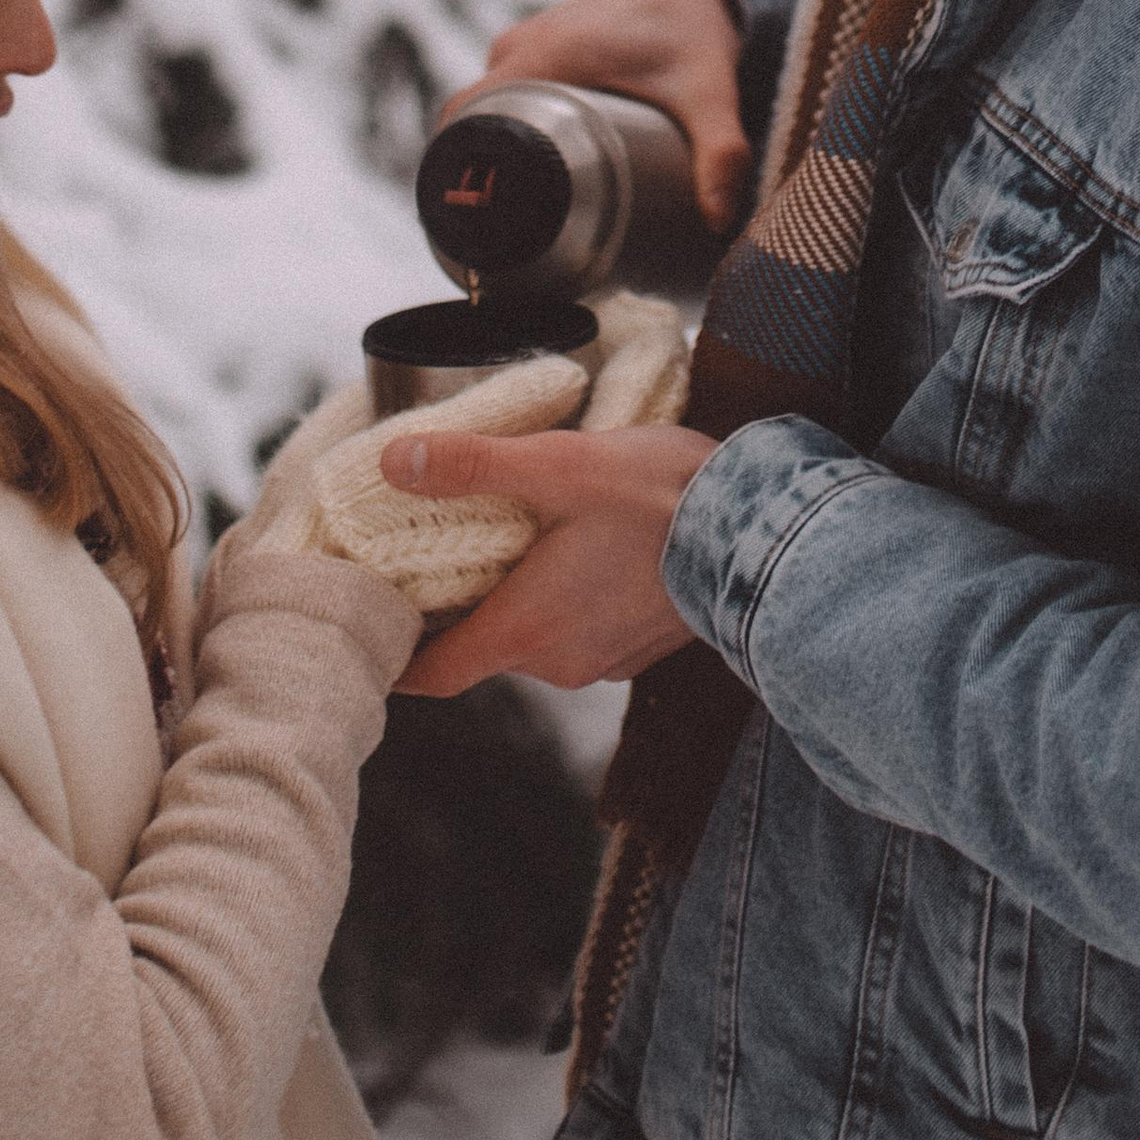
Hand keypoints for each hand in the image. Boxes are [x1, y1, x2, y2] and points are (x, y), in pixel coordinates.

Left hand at [380, 423, 717, 695]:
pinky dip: (564, 601)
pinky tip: (578, 551)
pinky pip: (579, 632)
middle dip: (460, 607)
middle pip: (483, 647)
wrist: (767, 531)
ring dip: (520, 597)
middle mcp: (559, 662)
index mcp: (526, 628)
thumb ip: (473, 466)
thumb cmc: (661, 496)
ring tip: (516, 538)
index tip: (372, 634)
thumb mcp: (557, 464)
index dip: (396, 661)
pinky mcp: (638, 651)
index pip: (435, 675)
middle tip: (439, 552)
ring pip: (534, 637)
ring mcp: (603, 661)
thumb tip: (394, 463)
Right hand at [447, 0, 748, 232]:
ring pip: (486, 106)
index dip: (456, 166)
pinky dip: (506, 123)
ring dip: (495, 147)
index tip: (472, 215)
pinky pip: (500, 90)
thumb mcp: (708, 93)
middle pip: (470, 119)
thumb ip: (719, 153)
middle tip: (504, 228)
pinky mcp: (532, 48)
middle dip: (478, 171)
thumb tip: (722, 222)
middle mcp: (521, 48)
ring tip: (519, 205)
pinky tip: (528, 163)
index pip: (467, 116)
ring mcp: (522, 45)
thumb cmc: (689, 29)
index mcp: (545, 58)